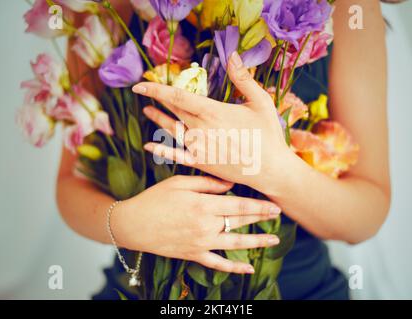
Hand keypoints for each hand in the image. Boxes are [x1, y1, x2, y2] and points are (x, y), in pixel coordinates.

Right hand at [112, 175, 281, 273]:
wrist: (133, 224)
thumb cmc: (155, 199)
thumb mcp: (179, 183)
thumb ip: (207, 183)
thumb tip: (231, 184)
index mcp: (203, 205)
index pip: (239, 205)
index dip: (259, 206)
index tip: (275, 205)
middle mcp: (206, 225)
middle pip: (240, 222)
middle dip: (262, 218)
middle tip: (279, 215)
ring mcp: (200, 243)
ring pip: (235, 243)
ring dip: (256, 242)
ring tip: (273, 240)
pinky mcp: (193, 254)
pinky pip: (217, 263)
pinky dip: (234, 267)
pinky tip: (248, 268)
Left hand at [132, 51, 288, 192]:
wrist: (271, 170)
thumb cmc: (268, 135)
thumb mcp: (261, 101)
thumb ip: (243, 79)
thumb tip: (232, 55)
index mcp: (213, 111)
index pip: (178, 96)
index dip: (157, 89)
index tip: (141, 83)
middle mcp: (200, 129)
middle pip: (173, 111)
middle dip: (158, 100)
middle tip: (144, 93)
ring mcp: (199, 147)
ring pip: (172, 130)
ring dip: (158, 120)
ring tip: (147, 112)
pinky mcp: (201, 163)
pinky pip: (176, 155)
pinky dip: (161, 150)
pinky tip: (148, 146)